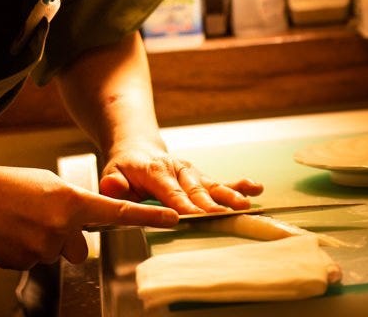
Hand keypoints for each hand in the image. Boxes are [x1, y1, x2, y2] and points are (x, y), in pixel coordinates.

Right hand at [0, 164, 178, 269]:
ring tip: (21, 222)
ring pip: (56, 255)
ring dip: (44, 244)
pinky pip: (34, 262)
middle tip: (41, 218)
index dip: (146, 217)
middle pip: (80, 247)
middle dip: (67, 239)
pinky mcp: (25, 263)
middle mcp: (62, 226)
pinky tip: (10, 233)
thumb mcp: (47, 183)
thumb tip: (80, 223)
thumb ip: (70, 203)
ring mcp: (43, 247)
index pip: (116, 213)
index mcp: (70, 200)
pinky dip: (25, 251)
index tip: (173, 219)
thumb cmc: (8, 183)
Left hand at [98, 138, 263, 213]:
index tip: (195, 215)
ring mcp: (191, 173)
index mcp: (155, 171)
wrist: (136, 151)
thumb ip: (112, 183)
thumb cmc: (124, 170)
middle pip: (195, 190)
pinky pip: (221, 181)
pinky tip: (256, 188)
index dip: (182, 203)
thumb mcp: (111, 174)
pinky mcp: (201, 177)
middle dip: (208, 204)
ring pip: (211, 186)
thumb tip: (112, 187)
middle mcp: (177, 170)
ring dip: (228, 196)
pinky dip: (239, 185)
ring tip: (245, 205)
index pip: (170, 191)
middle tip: (221, 217)